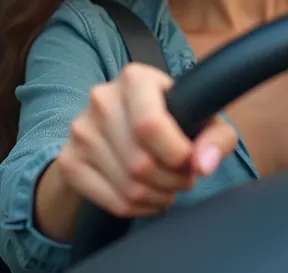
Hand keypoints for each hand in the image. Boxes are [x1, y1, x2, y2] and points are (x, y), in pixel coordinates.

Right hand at [57, 63, 237, 217]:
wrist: (119, 126)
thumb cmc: (170, 118)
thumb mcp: (201, 117)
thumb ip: (217, 137)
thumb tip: (204, 164)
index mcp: (135, 78)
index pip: (149, 125)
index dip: (176, 153)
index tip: (189, 160)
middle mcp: (102, 97)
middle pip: (140, 162)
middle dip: (172, 181)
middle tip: (183, 178)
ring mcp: (82, 129)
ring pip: (128, 186)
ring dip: (158, 196)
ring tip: (167, 186)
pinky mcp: (70, 160)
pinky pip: (112, 201)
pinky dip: (138, 208)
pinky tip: (148, 196)